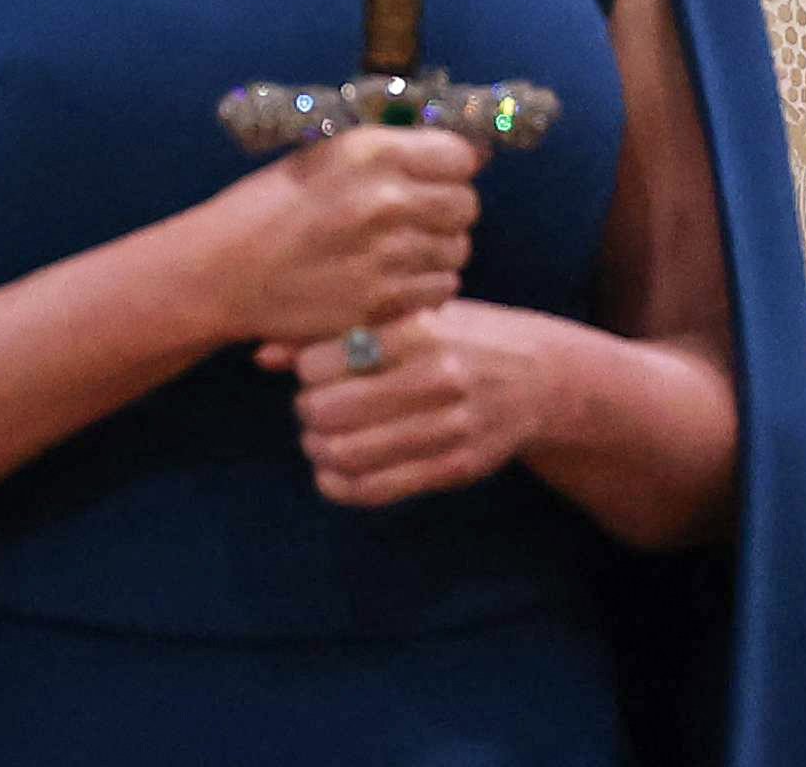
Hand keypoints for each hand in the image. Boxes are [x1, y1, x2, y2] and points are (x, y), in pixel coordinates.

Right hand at [186, 127, 480, 347]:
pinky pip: (441, 288)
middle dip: (444, 210)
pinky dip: (423, 286)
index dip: (449, 166)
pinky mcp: (388, 301)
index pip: (460, 154)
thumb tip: (463, 155)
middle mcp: (387, 199)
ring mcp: (390, 254)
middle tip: (410, 217)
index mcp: (369, 152)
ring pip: (457, 249)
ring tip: (392, 251)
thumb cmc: (266, 209)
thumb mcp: (322, 160)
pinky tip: (388, 279)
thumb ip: (389, 155)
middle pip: (466, 204)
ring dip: (434, 250)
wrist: (223, 272)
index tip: (433, 175)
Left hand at [263, 300, 556, 507]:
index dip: (306, 370)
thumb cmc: (459, 334)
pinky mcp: (458, 467)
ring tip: (319, 438)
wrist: (542, 376)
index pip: (323, 362)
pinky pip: (379, 489)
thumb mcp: (408, 316)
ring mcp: (452, 428)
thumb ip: (337, 331)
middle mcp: (438, 379)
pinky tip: (331, 472)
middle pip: (330, 411)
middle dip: (308, 413)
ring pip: (349, 455)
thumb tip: (263, 357)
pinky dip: (340, 486)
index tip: (313, 370)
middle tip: (311, 408)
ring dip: (319, 450)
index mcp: (418, 331)